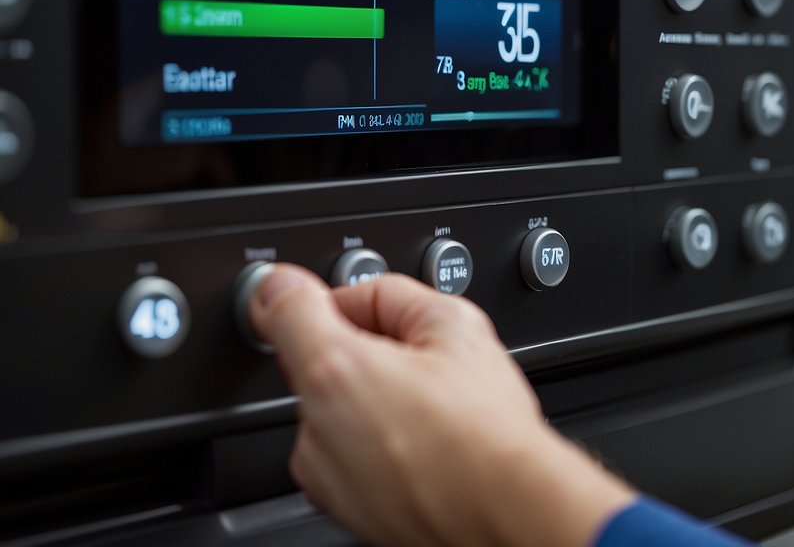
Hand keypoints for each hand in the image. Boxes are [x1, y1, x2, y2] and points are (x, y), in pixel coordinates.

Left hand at [249, 265, 635, 546]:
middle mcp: (315, 426)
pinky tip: (419, 443)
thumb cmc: (487, 436)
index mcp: (336, 371)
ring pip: (331, 409)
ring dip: (365, 400)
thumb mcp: (458, 325)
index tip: (294, 285)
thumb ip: (394, 293)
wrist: (506, 512)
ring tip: (427, 411)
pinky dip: (370, 443)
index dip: (291, 287)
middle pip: (315, 360)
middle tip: (417, 361)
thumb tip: (363, 294)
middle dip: (358, 350)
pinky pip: (342, 453)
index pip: (282, 307)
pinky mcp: (337, 505)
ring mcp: (323, 473)